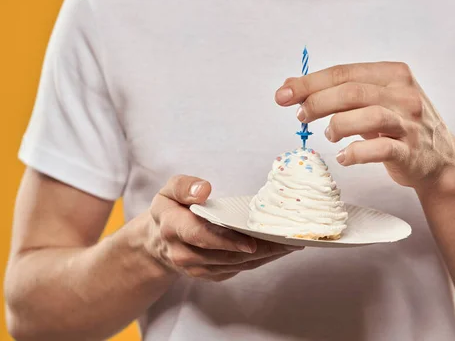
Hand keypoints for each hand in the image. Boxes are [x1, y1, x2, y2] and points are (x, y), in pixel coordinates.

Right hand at [144, 175, 302, 281]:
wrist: (158, 242)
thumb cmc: (170, 210)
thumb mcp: (168, 191)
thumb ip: (184, 186)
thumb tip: (204, 189)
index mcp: (173, 228)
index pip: (201, 237)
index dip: (226, 240)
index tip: (251, 241)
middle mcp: (185, 253)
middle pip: (226, 255)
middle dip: (260, 249)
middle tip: (288, 239)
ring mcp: (198, 268)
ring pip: (236, 264)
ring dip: (265, 256)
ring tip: (290, 243)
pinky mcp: (211, 274)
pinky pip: (239, 268)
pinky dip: (260, 259)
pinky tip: (279, 248)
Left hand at [275, 62, 454, 189]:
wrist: (440, 161)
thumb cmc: (399, 127)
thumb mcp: (373, 101)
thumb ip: (337, 92)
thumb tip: (290, 86)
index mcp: (394, 73)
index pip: (344, 72)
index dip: (309, 83)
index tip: (283, 94)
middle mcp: (405, 94)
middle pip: (352, 91)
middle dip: (317, 102)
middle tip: (300, 117)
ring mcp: (410, 123)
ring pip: (368, 116)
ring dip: (338, 126)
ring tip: (329, 134)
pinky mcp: (411, 151)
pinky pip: (380, 150)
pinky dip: (355, 153)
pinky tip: (344, 156)